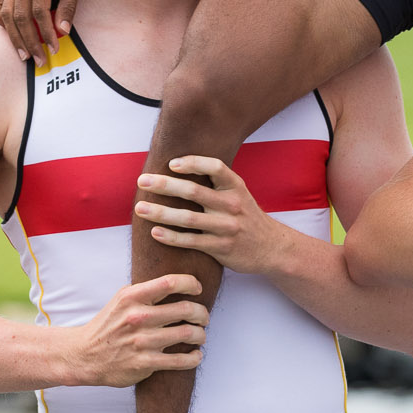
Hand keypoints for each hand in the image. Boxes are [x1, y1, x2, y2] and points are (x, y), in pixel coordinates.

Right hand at [0, 0, 96, 63]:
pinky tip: (10, 34)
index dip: (46, 33)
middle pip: (18, 15)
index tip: (54, 49)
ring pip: (5, 13)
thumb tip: (62, 32)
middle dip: (29, 41)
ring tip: (24, 54)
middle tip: (39, 61)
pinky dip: (1, 20)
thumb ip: (68, 5)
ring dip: (14, 36)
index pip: (39, 11)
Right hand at [66, 274, 207, 386]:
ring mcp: (142, 341)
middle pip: (186, 309)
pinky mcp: (145, 362)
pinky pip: (180, 360)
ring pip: (187, 334)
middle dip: (202, 313)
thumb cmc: (108, 325)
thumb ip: (145, 290)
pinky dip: (194, 358)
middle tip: (204, 317)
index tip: (198, 289)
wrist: (85, 355)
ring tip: (200, 335)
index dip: (190, 283)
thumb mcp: (121, 299)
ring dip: (200, 335)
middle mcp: (138, 317)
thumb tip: (176, 282)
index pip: (170, 282)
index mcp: (132, 297)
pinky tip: (195, 355)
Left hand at [139, 157, 298, 277]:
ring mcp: (226, 227)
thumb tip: (179, 167)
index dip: (193, 163)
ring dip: (161, 213)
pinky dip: (171, 237)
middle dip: (165, 185)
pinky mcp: (221, 248)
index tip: (171, 163)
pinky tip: (155, 232)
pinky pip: (191, 241)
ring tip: (140, 208)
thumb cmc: (247, 217)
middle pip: (194, 191)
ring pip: (188, 218)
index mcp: (236, 186)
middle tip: (142, 181)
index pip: (215, 167)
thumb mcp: (239, 194)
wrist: (272, 248)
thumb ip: (216, 183)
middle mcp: (232, 205)